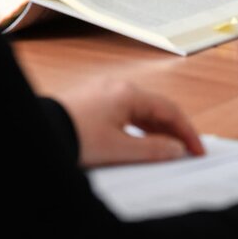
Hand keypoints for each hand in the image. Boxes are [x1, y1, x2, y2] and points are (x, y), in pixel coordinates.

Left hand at [56, 78, 204, 167]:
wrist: (40, 132)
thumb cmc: (76, 137)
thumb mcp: (119, 149)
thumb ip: (153, 149)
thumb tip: (176, 148)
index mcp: (128, 93)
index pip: (169, 109)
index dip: (187, 131)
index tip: (197, 150)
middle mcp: (118, 86)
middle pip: (156, 108)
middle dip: (173, 130)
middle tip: (186, 151)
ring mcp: (104, 91)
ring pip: (140, 110)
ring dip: (156, 129)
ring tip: (166, 150)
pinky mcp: (93, 100)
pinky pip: (125, 112)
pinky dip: (138, 127)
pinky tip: (140, 142)